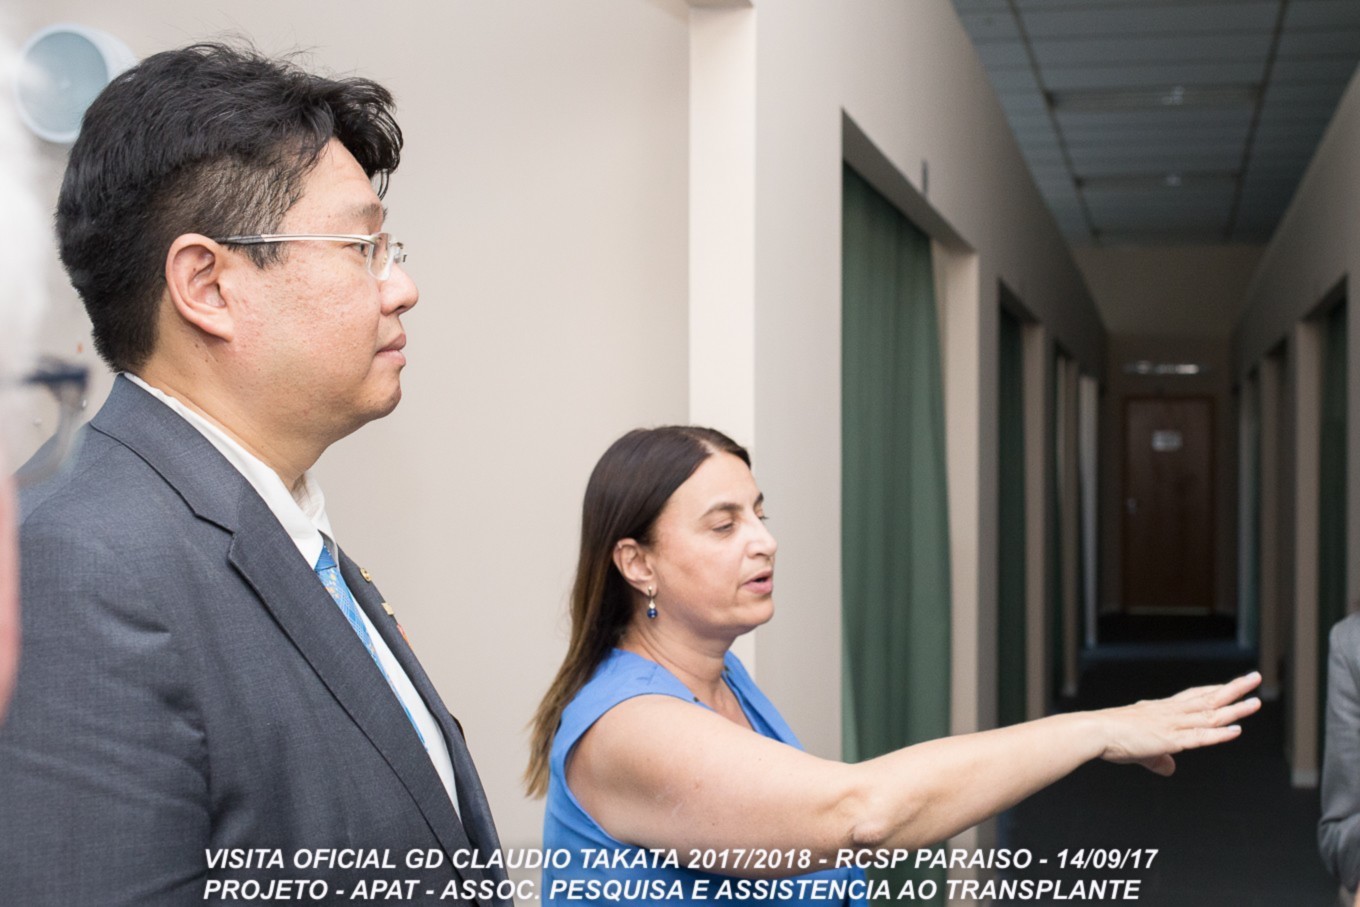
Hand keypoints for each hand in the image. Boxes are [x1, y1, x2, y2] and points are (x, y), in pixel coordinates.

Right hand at [1098, 671, 1261, 775]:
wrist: (1096, 731)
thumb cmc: (1111, 737)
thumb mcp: (1140, 749)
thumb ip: (1158, 759)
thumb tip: (1170, 769)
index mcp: (1161, 710)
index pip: (1193, 696)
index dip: (1214, 691)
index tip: (1230, 685)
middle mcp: (1171, 712)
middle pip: (1208, 698)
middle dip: (1233, 689)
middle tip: (1254, 677)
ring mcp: (1172, 724)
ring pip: (1210, 714)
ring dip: (1235, 709)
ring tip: (1255, 701)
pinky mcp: (1171, 739)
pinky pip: (1200, 736)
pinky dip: (1219, 734)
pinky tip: (1237, 730)